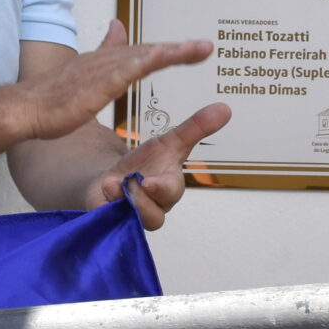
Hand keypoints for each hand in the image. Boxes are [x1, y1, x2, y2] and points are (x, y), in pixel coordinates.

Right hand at [10, 20, 212, 142]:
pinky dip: (144, 61)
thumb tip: (116, 28)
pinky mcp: (95, 84)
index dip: (169, 51)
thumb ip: (103, 55)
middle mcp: (106, 61)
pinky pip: (124, 70)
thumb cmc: (51, 99)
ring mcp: (101, 71)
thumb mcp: (83, 76)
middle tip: (206, 48)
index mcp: (105, 64)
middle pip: (148, 52)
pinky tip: (162, 56)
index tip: (196, 50)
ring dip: (171, 51)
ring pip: (142, 57)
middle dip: (179, 49)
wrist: (26, 109)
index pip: (142, 54)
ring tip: (197, 49)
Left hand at [86, 102, 231, 229]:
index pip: (170, 193)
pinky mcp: (109, 220)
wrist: (115, 178)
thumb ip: (196, 128)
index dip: (161, 190)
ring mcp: (130, 217)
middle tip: (130, 182)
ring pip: (131, 220)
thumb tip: (225, 108)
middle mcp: (153, 207)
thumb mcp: (169, 142)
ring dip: (121, 200)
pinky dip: (102, 205)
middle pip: (153, 216)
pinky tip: (103, 191)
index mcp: (169, 188)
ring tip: (112, 184)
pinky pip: (106, 220)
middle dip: (141, 200)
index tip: (150, 183)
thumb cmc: (146, 164)